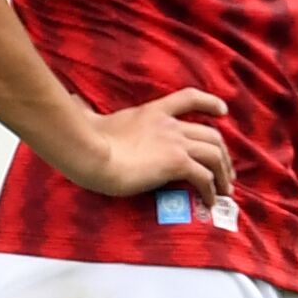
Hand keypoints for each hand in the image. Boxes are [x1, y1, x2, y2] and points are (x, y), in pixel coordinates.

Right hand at [62, 88, 233, 200]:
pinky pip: (205, 177)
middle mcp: (170, 126)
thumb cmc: (83, 140)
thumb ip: (85, 110)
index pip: (188, 98)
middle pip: (211, 134)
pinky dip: (212, 189)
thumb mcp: (90, 118)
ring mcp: (175, 143)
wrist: (90, 154)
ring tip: (226, 189)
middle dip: (223, 153)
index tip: (222, 110)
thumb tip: (70, 99)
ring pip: (215, 154)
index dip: (209, 103)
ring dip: (224, 173)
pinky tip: (211, 199)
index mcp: (152, 112)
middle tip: (226, 171)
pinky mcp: (176, 163)